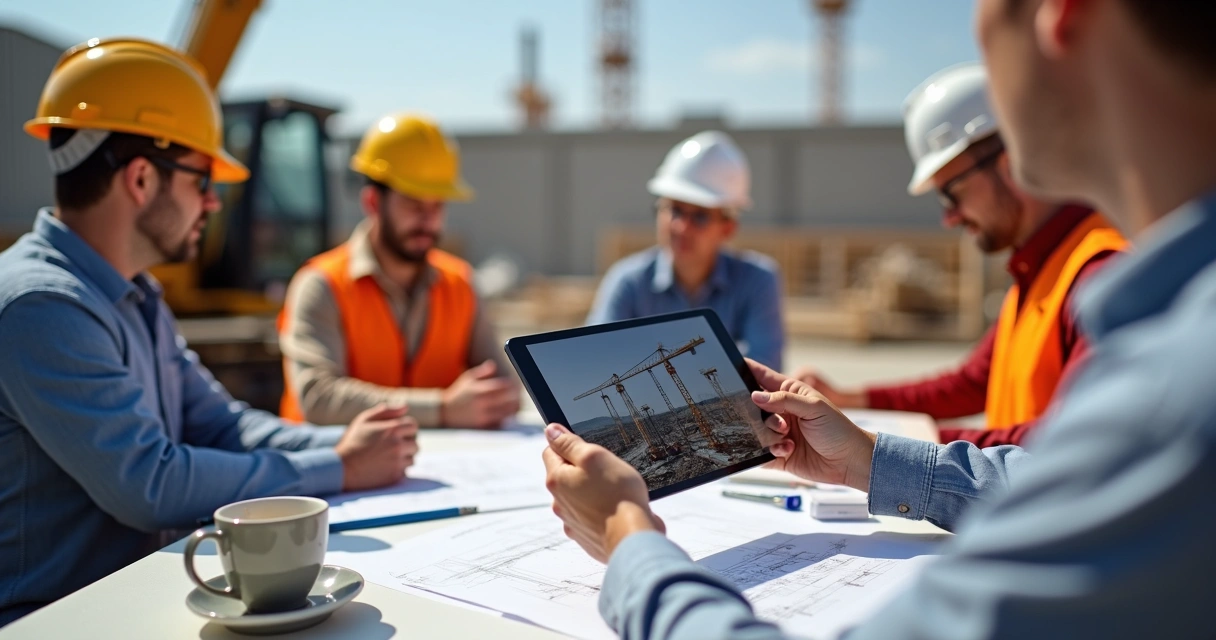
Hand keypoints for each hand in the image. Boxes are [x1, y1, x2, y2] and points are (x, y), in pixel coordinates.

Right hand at [335, 404, 419, 490]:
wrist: (341, 468)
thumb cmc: (352, 441)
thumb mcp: (364, 420)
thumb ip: (386, 412)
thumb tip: (405, 407)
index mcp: (393, 429)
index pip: (413, 426)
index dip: (406, 429)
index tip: (396, 434)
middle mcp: (398, 445)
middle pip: (415, 443)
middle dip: (406, 444)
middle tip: (390, 447)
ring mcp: (398, 461)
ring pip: (412, 458)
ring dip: (403, 457)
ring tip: (387, 457)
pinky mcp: (395, 475)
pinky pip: (405, 471)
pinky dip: (398, 469)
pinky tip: (384, 467)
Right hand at [441, 360, 520, 428]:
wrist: (444, 412)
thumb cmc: (459, 393)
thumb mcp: (468, 378)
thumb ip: (483, 372)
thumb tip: (493, 365)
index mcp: (480, 390)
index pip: (504, 386)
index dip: (513, 385)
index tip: (517, 384)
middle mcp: (483, 403)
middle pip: (509, 400)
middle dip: (517, 397)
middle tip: (520, 395)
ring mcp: (483, 416)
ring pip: (507, 413)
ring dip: (515, 408)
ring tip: (517, 404)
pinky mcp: (483, 426)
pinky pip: (501, 423)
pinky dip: (507, 419)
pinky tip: (509, 415)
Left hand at [542, 423, 665, 562]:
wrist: (633, 538)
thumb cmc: (617, 494)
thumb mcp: (594, 456)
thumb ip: (569, 443)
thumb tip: (550, 431)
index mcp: (557, 480)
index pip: (551, 451)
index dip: (570, 445)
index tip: (589, 448)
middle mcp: (559, 503)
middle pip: (566, 475)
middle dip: (583, 470)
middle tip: (607, 470)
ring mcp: (572, 522)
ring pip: (579, 497)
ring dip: (593, 492)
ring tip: (615, 492)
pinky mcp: (586, 537)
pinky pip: (591, 517)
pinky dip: (601, 512)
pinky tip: (617, 511)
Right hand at [749, 359, 876, 491]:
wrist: (850, 461)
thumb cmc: (838, 429)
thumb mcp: (814, 407)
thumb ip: (783, 400)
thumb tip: (755, 395)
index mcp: (789, 393)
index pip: (762, 376)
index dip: (745, 370)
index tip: (728, 366)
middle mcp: (781, 412)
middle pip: (753, 406)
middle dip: (757, 412)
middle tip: (777, 421)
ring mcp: (778, 433)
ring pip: (755, 430)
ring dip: (768, 434)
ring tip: (786, 438)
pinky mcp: (777, 454)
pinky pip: (760, 452)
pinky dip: (770, 451)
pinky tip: (787, 450)